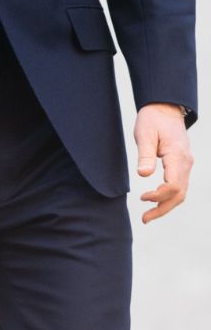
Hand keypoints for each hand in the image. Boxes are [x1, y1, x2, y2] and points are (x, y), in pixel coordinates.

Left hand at [134, 103, 191, 222]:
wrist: (165, 110)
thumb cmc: (152, 120)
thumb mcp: (144, 134)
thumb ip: (145, 155)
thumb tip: (143, 174)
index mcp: (178, 156)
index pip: (173, 185)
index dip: (159, 195)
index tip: (142, 197)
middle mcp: (186, 163)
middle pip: (179, 194)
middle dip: (163, 208)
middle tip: (144, 219)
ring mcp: (186, 165)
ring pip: (181, 192)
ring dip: (166, 206)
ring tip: (148, 216)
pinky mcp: (182, 165)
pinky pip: (179, 186)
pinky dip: (169, 197)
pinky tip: (156, 202)